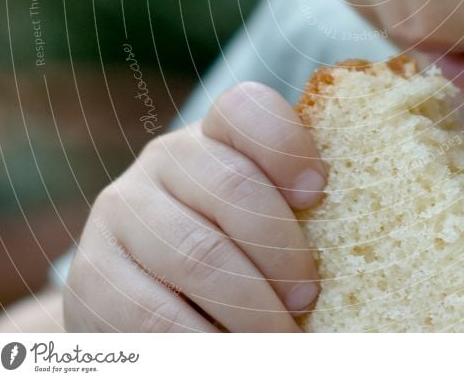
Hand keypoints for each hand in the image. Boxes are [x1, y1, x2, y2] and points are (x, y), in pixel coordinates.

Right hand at [64, 82, 325, 331]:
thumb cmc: (232, 247)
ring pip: (198, 254)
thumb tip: (371, 237)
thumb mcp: (260, 215)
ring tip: (284, 339)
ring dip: (252, 308)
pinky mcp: (92, 274)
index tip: (318, 192)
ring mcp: (121, 211)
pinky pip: (155, 314)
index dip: (285, 144)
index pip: (246, 109)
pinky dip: (205, 343)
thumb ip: (296, 211)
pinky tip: (235, 355)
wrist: (143, 291)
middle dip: (282, 249)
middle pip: (232, 187)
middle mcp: (164, 159)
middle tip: (309, 298)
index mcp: (214, 133)